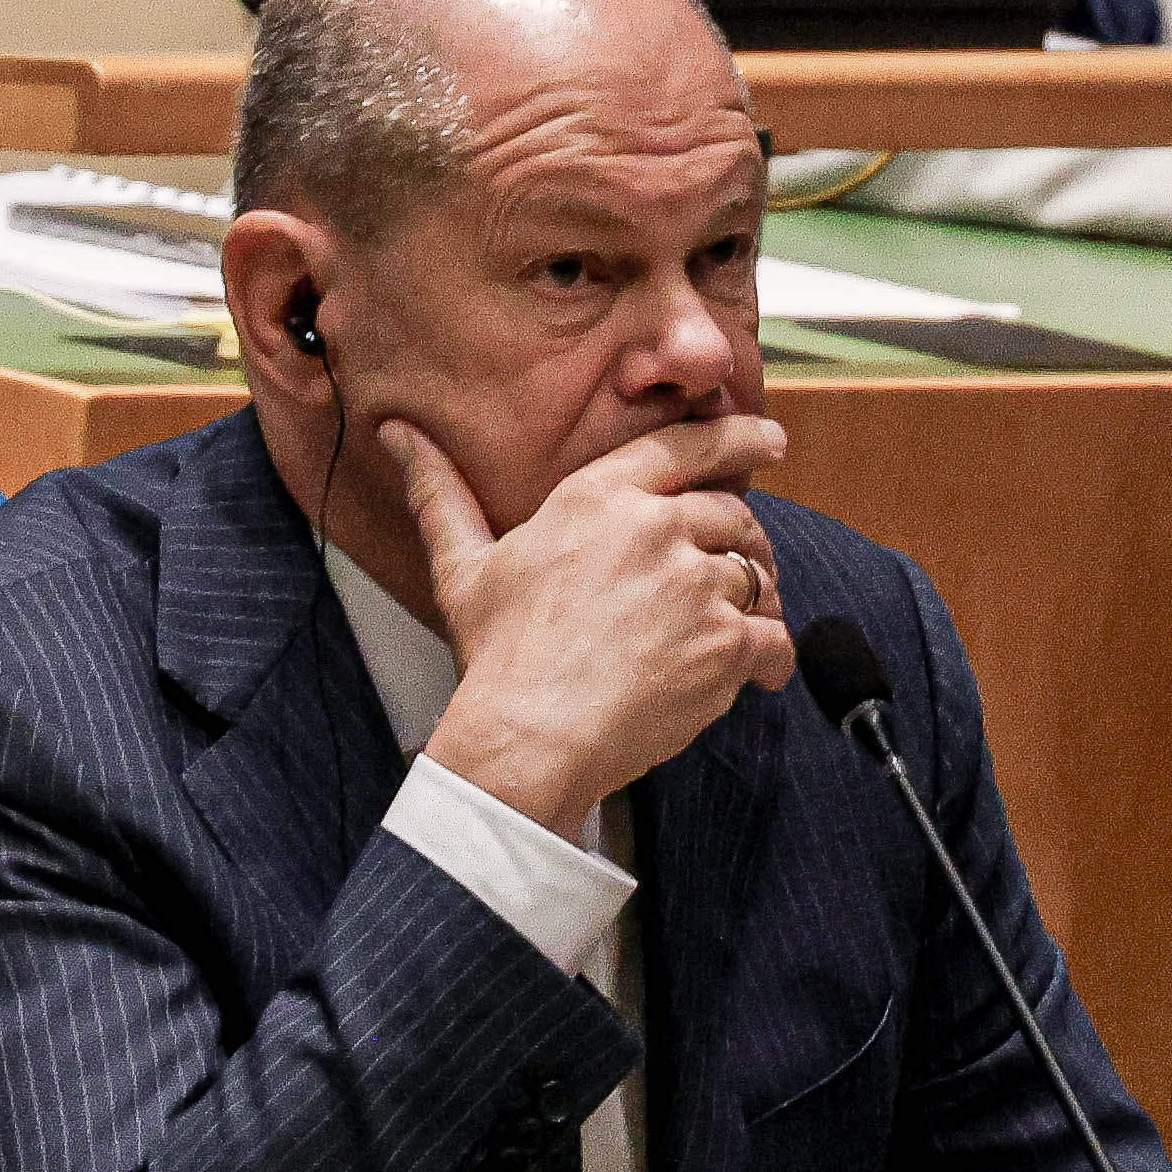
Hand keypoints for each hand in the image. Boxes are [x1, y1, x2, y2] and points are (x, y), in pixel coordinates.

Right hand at [396, 413, 792, 840]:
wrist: (528, 737)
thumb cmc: (495, 654)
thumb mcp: (463, 565)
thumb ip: (440, 492)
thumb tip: (398, 434)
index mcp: (600, 497)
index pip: (688, 446)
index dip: (739, 436)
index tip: (770, 438)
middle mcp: (656, 529)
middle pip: (733, 516)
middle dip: (739, 542)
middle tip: (731, 572)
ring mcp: (695, 586)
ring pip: (758, 576)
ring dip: (756, 599)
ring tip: (733, 626)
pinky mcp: (724, 644)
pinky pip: (773, 638)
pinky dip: (770, 657)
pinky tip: (755, 672)